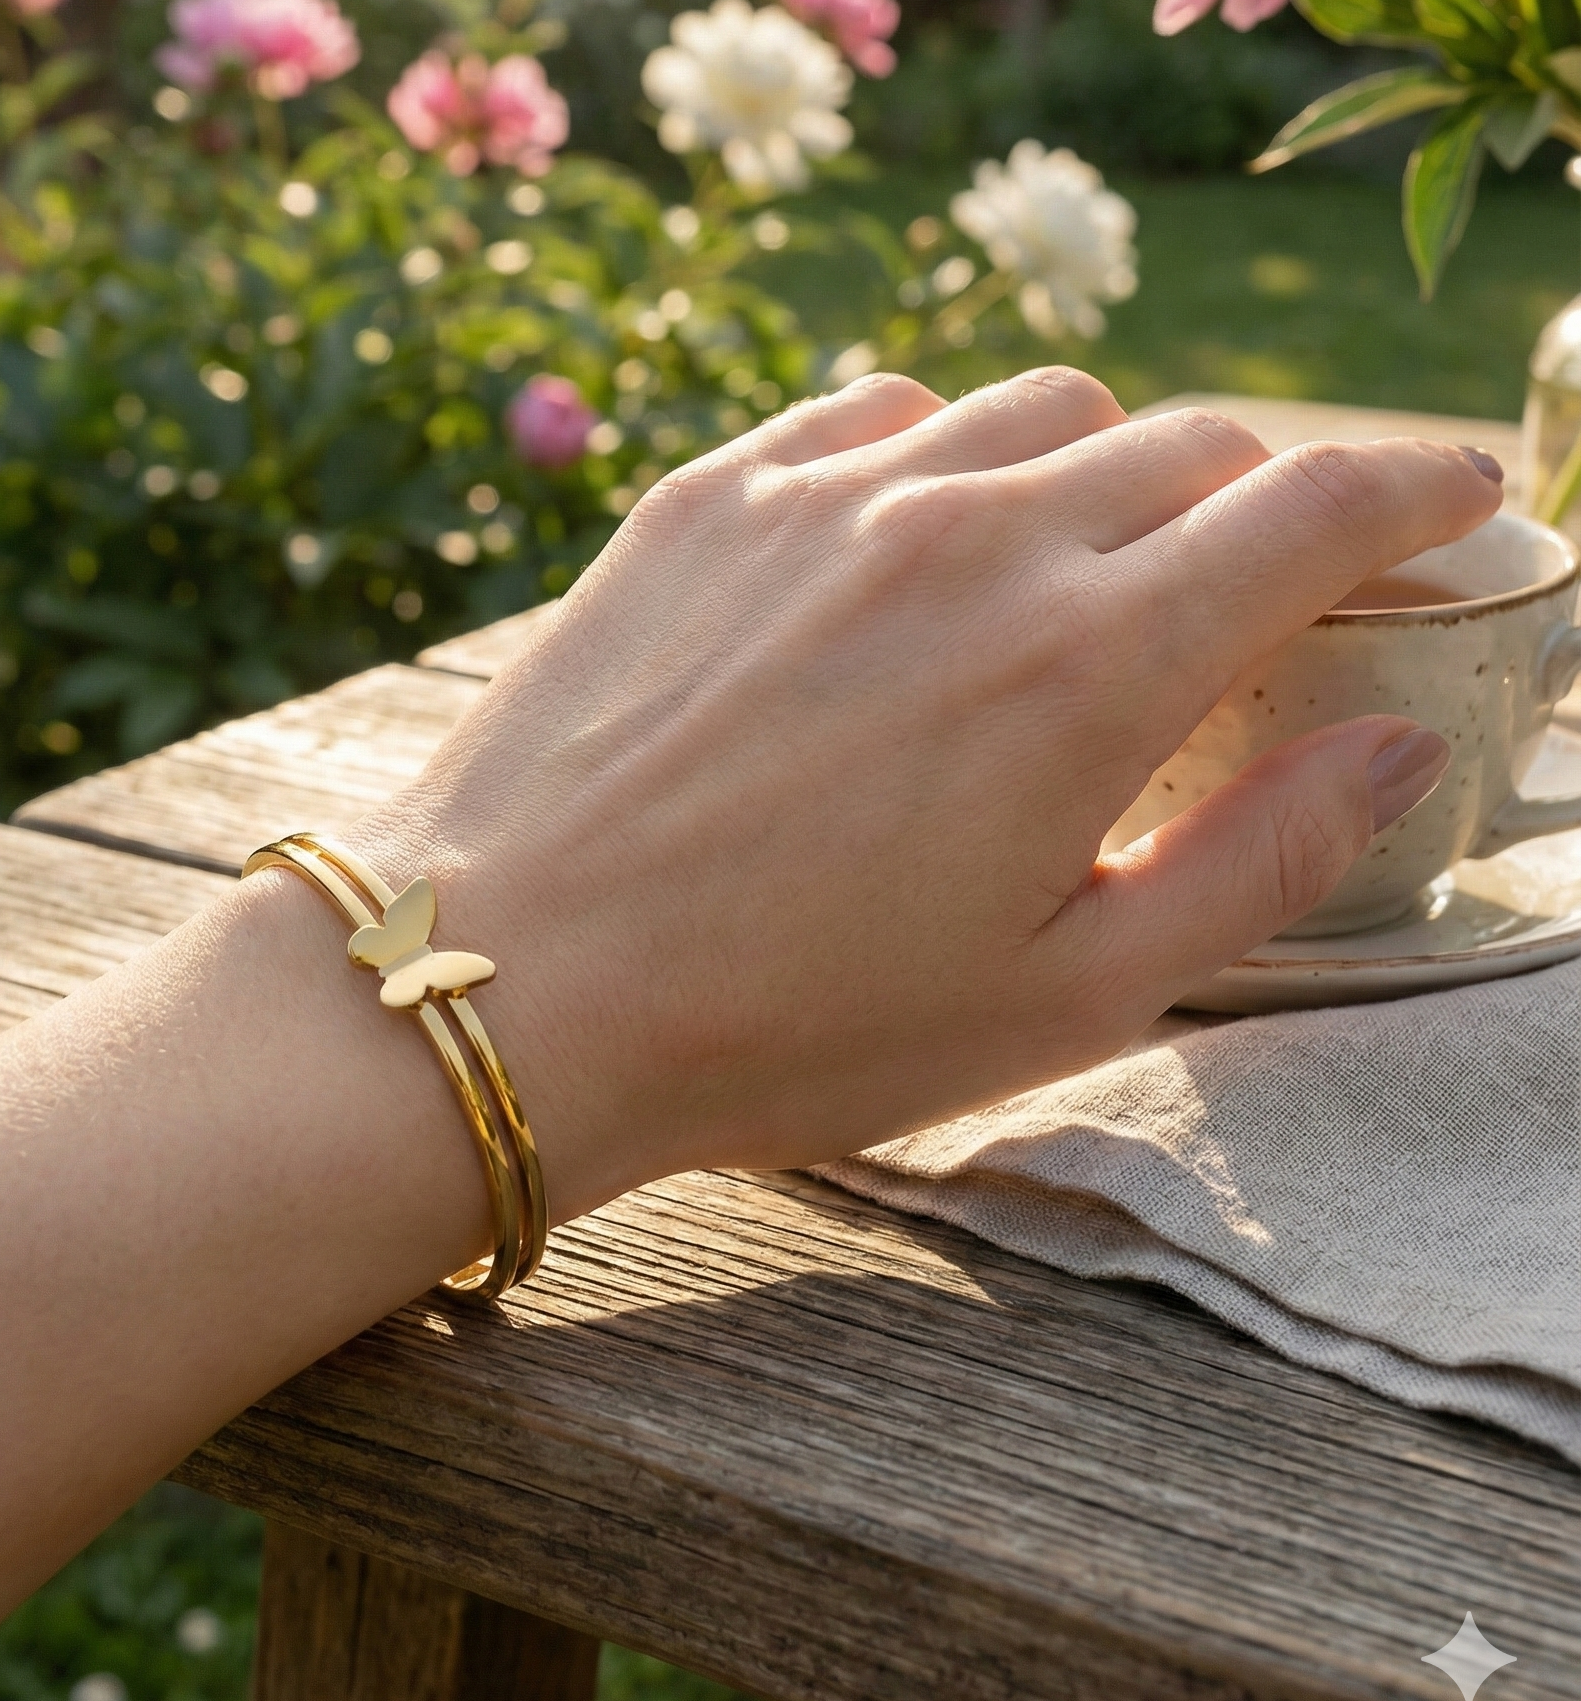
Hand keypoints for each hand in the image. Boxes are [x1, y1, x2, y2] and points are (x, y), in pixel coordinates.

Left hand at [354, 370, 1497, 1202]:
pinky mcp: (713, 492)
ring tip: (1076, 574)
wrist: (510, 984)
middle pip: (1190, 447)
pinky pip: (882, 413)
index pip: (1321, 504)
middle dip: (1260, 504)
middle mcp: (973, 535)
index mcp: (1090, 664)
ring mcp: (830, 494)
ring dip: (1103, 473)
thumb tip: (1390, 747)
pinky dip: (946, 457)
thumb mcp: (1061, 999)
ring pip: (1041, 411)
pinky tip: (918, 543)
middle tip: (1246, 589)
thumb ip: (1255, 861)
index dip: (1418, 488)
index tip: (1453, 499)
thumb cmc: (787, 1027)